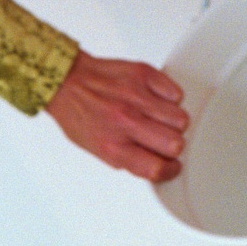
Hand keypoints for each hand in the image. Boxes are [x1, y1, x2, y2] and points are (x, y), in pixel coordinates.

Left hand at [44, 51, 187, 182]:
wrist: (66, 82)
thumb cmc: (78, 115)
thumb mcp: (97, 150)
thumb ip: (128, 159)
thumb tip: (157, 164)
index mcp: (113, 146)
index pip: (156, 168)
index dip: (169, 170)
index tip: (172, 166)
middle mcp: (126, 122)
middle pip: (175, 144)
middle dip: (174, 146)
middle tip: (164, 140)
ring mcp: (136, 97)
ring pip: (180, 119)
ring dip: (173, 123)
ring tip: (158, 119)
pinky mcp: (143, 75)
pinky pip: (176, 93)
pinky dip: (170, 99)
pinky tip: (156, 101)